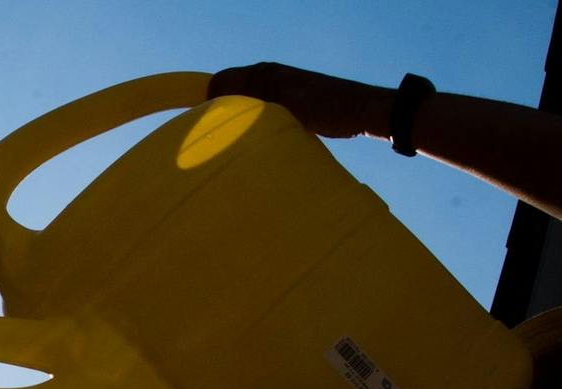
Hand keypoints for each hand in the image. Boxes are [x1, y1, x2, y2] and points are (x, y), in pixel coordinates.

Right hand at [209, 62, 392, 140]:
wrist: (365, 112)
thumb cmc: (329, 107)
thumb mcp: (286, 102)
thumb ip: (252, 96)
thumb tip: (214, 92)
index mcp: (265, 73)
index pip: (221, 80)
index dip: (205, 98)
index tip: (195, 122)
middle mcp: (269, 79)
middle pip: (229, 93)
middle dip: (217, 110)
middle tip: (210, 137)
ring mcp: (278, 94)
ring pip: (243, 106)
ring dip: (235, 120)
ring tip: (227, 142)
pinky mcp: (287, 108)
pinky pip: (258, 114)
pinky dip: (251, 125)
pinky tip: (250, 141)